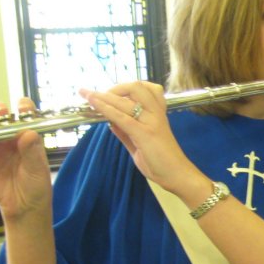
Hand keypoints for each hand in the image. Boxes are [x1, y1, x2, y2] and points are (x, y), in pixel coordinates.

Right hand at [0, 100, 51, 222]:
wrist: (24, 209)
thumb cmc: (37, 187)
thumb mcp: (37, 170)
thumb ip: (32, 152)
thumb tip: (28, 133)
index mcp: (28, 141)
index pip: (26, 120)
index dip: (24, 110)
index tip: (21, 105)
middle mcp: (11, 142)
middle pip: (3, 122)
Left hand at [79, 81, 196, 192]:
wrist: (178, 175)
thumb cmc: (163, 162)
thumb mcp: (140, 145)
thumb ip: (126, 133)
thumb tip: (111, 122)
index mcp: (157, 114)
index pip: (145, 89)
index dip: (125, 87)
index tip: (110, 94)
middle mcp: (156, 114)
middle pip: (136, 87)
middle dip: (114, 88)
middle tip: (99, 96)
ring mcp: (151, 122)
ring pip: (126, 100)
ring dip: (103, 96)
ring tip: (86, 94)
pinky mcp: (144, 134)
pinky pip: (122, 117)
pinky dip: (105, 108)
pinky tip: (93, 103)